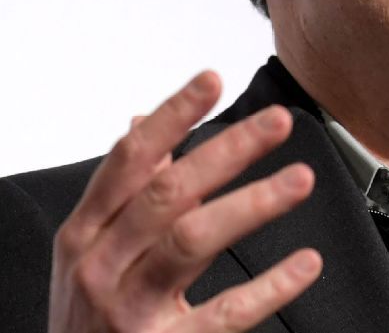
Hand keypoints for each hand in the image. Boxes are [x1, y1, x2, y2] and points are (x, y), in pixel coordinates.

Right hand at [49, 71, 321, 331]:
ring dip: (253, 203)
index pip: (129, 161)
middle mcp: (100, 266)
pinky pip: (224, 314)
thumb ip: (121, 191)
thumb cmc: (86, 321)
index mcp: (83, 234)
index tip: (212, 80)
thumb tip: (140, 123)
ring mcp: (129, 309)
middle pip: (168, 192)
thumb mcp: (87, 254)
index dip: (172, 116)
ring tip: (301, 180)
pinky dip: (270, 287)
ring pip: (193, 240)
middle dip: (227, 150)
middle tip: (277, 123)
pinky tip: (305, 264)